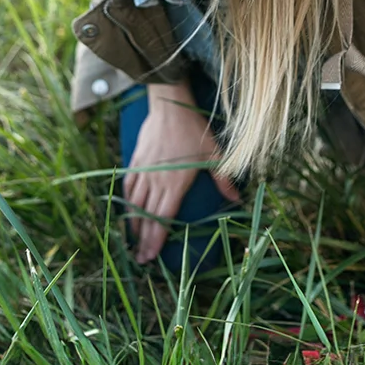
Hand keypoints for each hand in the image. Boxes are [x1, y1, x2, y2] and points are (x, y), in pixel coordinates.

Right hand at [122, 82, 239, 263]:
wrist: (169, 106)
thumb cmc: (194, 130)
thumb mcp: (214, 154)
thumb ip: (223, 178)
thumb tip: (237, 199)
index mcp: (174, 184)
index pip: (162, 219)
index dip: (155, 240)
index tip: (150, 257)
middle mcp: (156, 181)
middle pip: (146, 217)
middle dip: (142, 240)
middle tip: (140, 259)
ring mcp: (143, 171)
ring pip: (134, 204)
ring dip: (133, 225)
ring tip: (133, 241)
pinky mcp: (135, 161)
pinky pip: (128, 186)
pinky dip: (126, 202)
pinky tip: (127, 211)